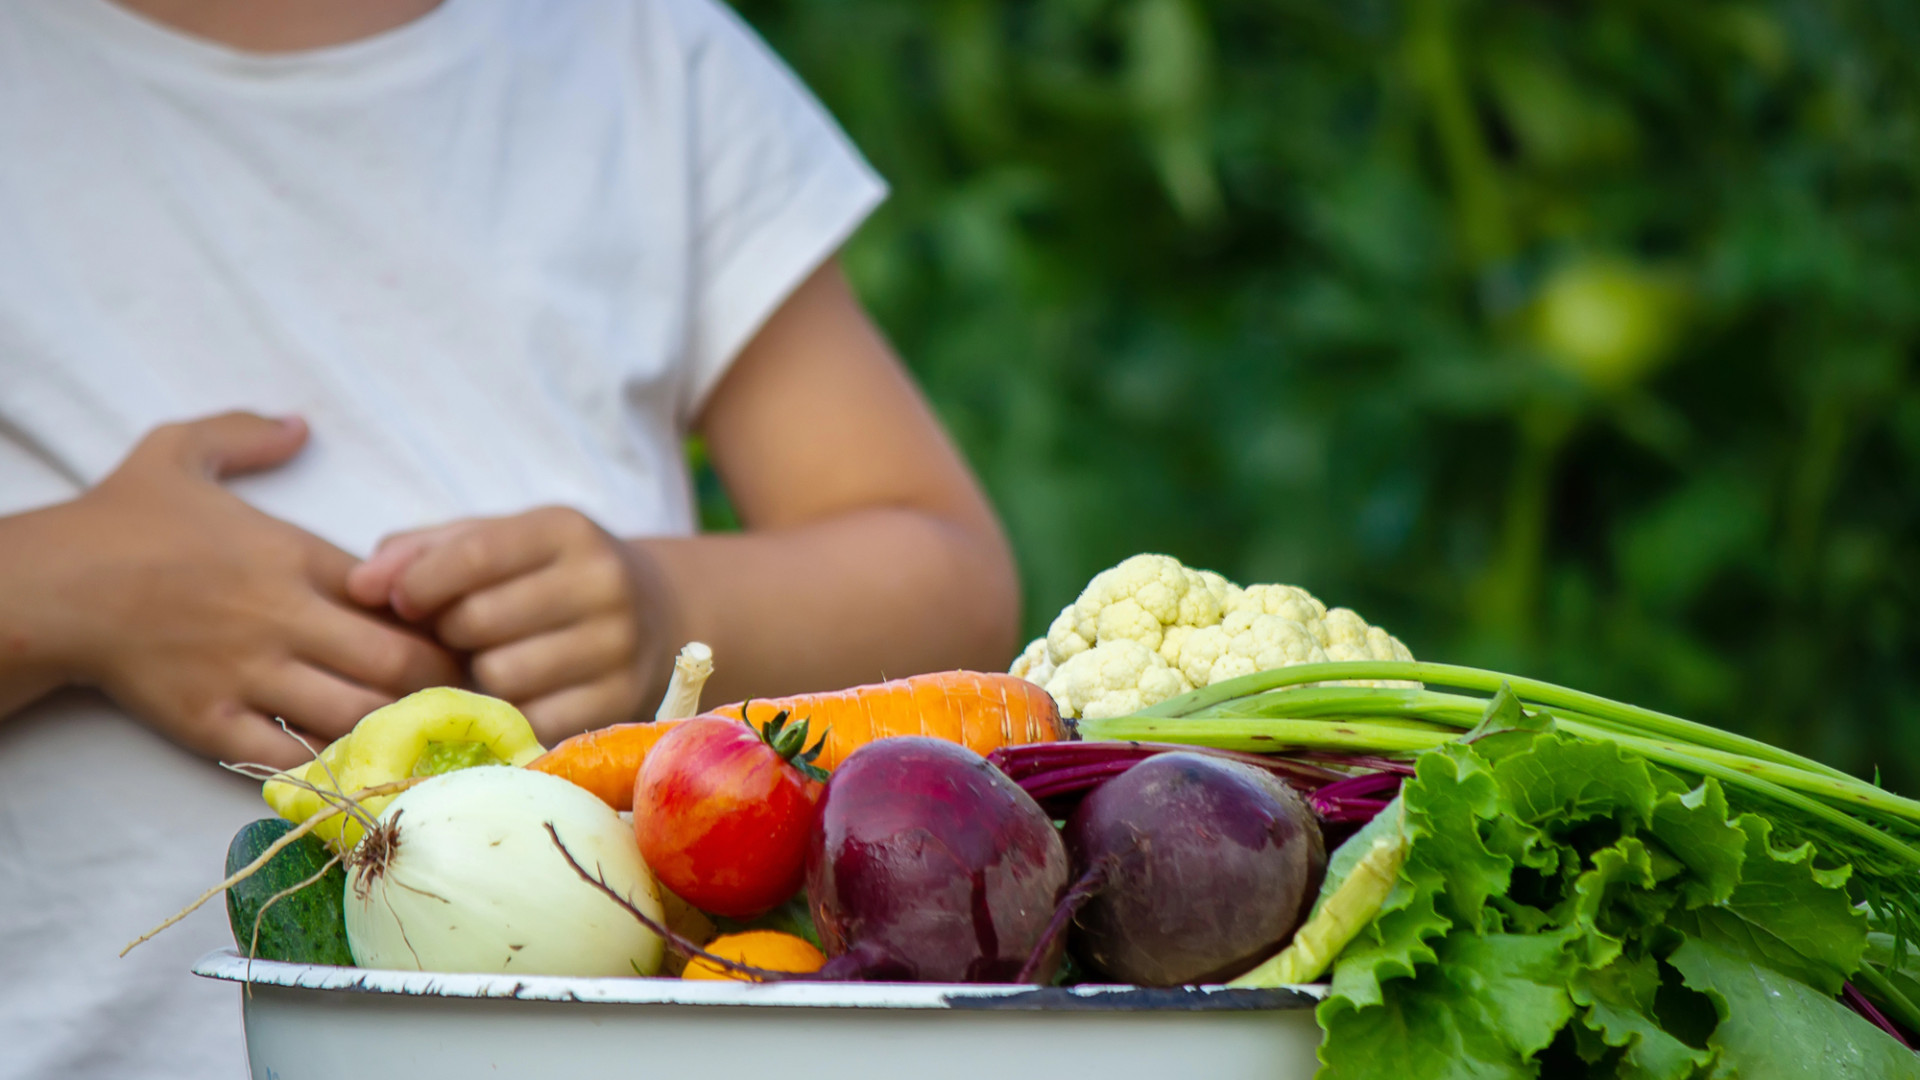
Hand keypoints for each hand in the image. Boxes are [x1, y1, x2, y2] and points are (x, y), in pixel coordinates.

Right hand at [38, 413, 461, 768]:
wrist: (46, 586)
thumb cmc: (118, 518)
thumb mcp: (179, 449)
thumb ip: (245, 432)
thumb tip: (301, 426)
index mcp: (292, 555)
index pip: (399, 592)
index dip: (435, 614)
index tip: (450, 626)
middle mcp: (282, 618)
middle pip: (396, 661)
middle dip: (436, 679)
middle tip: (454, 691)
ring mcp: (248, 675)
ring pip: (355, 713)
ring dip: (392, 723)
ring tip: (413, 727)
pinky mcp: (211, 722)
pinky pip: (290, 754)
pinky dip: (327, 759)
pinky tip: (348, 755)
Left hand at [346, 507, 679, 739]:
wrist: (655, 611)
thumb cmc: (547, 575)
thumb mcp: (497, 541)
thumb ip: (422, 552)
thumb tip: (360, 586)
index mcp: (565, 530)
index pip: (472, 556)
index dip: (419, 585)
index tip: (404, 602)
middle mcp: (602, 582)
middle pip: (478, 622)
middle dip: (449, 634)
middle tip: (457, 637)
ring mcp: (618, 645)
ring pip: (501, 676)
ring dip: (475, 679)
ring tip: (486, 664)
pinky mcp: (619, 700)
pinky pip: (531, 721)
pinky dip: (507, 715)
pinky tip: (512, 697)